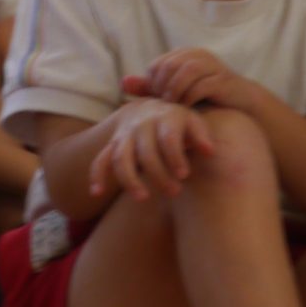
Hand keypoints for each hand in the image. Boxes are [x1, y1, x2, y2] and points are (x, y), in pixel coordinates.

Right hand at [89, 99, 214, 202]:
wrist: (150, 108)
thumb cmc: (179, 123)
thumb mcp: (194, 122)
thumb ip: (201, 136)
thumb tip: (209, 151)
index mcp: (164, 118)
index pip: (167, 138)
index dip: (174, 157)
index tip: (184, 174)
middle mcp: (140, 126)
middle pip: (145, 151)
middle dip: (158, 174)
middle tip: (174, 192)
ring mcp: (124, 136)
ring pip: (121, 157)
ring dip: (129, 178)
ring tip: (142, 198)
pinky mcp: (113, 146)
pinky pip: (101, 160)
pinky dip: (97, 175)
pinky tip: (96, 192)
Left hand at [124, 48, 256, 113]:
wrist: (242, 106)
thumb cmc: (204, 100)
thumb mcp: (175, 93)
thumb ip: (150, 88)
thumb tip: (123, 83)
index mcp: (184, 55)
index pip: (157, 65)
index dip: (152, 84)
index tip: (156, 101)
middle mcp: (198, 55)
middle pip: (169, 66)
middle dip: (162, 87)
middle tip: (164, 105)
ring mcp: (212, 66)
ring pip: (185, 72)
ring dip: (175, 91)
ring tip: (174, 106)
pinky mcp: (223, 80)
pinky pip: (201, 85)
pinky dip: (190, 97)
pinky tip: (188, 108)